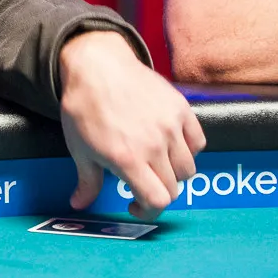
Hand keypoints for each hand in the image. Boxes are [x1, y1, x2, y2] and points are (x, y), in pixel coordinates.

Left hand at [59, 31, 205, 220]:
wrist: (96, 66)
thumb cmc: (83, 107)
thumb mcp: (79, 148)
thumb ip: (86, 181)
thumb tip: (78, 204)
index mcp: (127, 159)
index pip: (158, 201)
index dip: (148, 211)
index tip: (136, 206)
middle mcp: (154, 146)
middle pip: (174, 188)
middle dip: (157, 191)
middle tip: (142, 183)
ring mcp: (171, 127)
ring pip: (188, 167)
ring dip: (174, 172)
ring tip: (155, 162)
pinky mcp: (182, 109)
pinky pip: (198, 141)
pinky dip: (189, 149)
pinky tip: (170, 144)